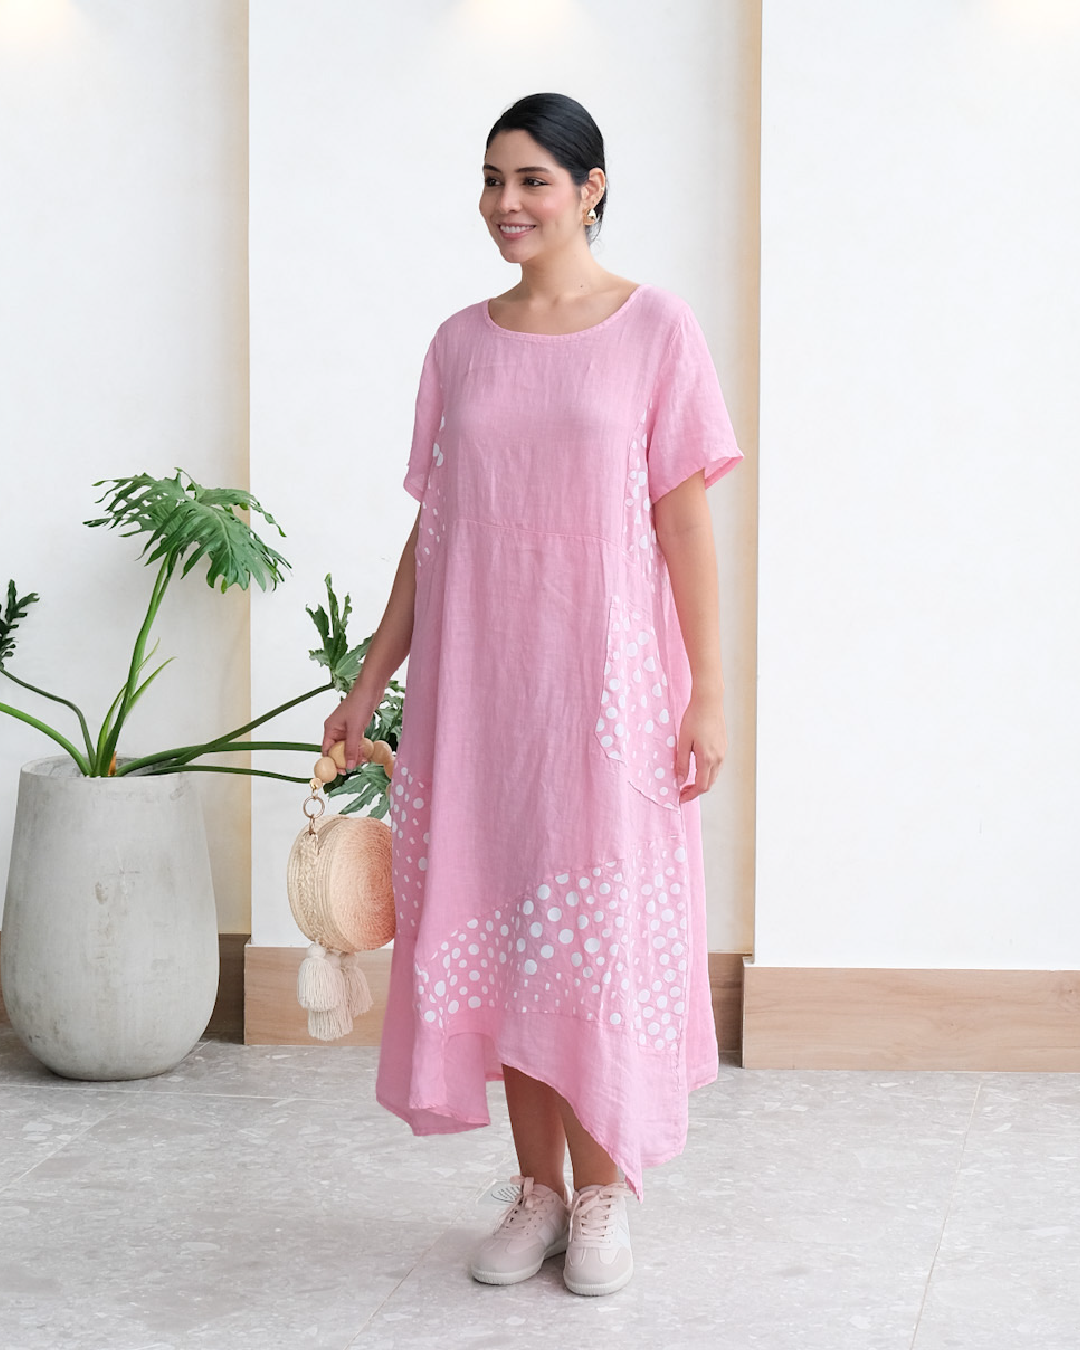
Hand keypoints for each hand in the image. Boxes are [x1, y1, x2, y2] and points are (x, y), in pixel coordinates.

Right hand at [322, 682, 381, 771]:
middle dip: (345, 759)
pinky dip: (359, 747)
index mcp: (330, 729)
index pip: (327, 751)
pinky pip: (355, 741)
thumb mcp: (355, 729)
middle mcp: (336, 729)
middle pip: (337, 750)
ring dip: (354, 754)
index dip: (332, 763)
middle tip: (354, 767)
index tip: (340, 772)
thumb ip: (351, 748)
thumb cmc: (359, 704)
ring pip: (347, 747)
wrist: (371, 690)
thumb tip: (349, 766)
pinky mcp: (355, 727)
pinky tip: (365, 753)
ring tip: (363, 760)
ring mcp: (346, 728)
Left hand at [674, 687, 727, 803]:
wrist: (709, 701)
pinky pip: (717, 766)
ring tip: (687, 781)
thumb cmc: (694, 718)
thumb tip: (680, 781)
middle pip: (709, 783)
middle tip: (681, 792)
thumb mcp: (683, 742)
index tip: (680, 799)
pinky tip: (697, 767)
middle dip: (695, 791)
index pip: (701, 786)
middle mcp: (718, 758)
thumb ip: (682, 763)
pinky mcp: (723, 745)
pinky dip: (707, 772)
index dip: (690, 795)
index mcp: (707, 758)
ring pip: (714, 775)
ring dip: (702, 782)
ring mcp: (723, 752)